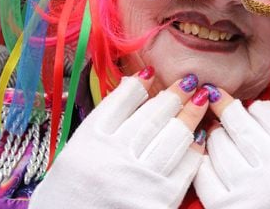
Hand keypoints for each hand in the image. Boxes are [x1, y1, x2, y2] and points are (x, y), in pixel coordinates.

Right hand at [30, 69, 209, 208]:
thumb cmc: (69, 199)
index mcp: (87, 142)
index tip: (151, 73)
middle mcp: (113, 156)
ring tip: (200, 99)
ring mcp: (138, 178)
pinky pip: (184, 166)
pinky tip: (199, 137)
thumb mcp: (73, 157)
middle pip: (152, 115)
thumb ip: (99, 127)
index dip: (139, 85)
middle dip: (173, 95)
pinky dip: (194, 149)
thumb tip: (133, 89)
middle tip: (188, 80)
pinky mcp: (160, 201)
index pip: (120, 102)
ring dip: (190, 115)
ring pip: (173, 135)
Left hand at [194, 88, 269, 207]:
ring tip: (223, 138)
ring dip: (218, 136)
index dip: (259, 109)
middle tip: (226, 109)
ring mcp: (248, 190)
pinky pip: (203, 174)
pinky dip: (205, 165)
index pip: (269, 113)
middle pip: (239, 122)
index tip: (256, 111)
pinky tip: (214, 165)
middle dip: (230, 112)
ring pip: (218, 143)